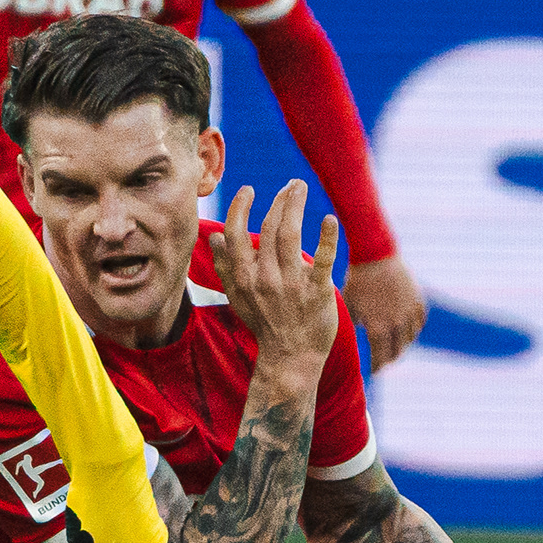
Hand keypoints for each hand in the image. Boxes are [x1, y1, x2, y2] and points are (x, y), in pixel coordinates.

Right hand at [205, 183, 338, 394]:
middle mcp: (265, 278)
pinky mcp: (317, 291)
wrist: (290, 357)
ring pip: (290, 235)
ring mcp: (291, 284)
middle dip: (278, 200)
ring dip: (294, 205)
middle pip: (268, 228)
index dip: (240, 208)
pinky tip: (328, 219)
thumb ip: (225, 267)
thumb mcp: (238, 298)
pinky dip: (326, 238)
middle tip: (291, 185)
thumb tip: (214, 237)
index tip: (248, 190)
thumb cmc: (264, 324)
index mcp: (244, 277)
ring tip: (300, 187)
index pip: (235, 234)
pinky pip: (323, 260)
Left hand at [342, 253, 425, 369]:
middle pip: (397, 351)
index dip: (377, 367)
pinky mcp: (418, 299)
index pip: (380, 358)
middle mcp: (397, 323)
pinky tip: (408, 331)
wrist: (376, 255)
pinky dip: (414, 328)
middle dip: (389, 359)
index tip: (373, 372)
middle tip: (383, 362)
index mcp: (378, 328)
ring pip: (410, 338)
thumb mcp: (349, 306)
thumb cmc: (356, 281)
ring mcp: (410, 311)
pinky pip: (419, 321)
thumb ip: (354, 325)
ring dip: (402, 345)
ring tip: (396, 347)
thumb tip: (354, 338)